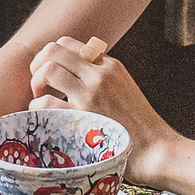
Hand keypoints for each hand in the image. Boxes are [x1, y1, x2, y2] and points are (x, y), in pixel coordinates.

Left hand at [27, 37, 176, 174]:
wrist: (158, 151)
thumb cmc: (141, 128)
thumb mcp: (124, 91)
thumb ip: (102, 80)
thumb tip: (73, 78)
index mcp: (110, 66)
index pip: (70, 44)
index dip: (52, 56)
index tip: (50, 74)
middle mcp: (100, 75)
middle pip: (54, 49)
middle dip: (38, 64)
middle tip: (39, 85)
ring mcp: (91, 95)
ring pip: (48, 69)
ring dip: (36, 84)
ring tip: (41, 100)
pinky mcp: (83, 118)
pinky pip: (46, 102)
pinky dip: (36, 108)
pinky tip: (44, 118)